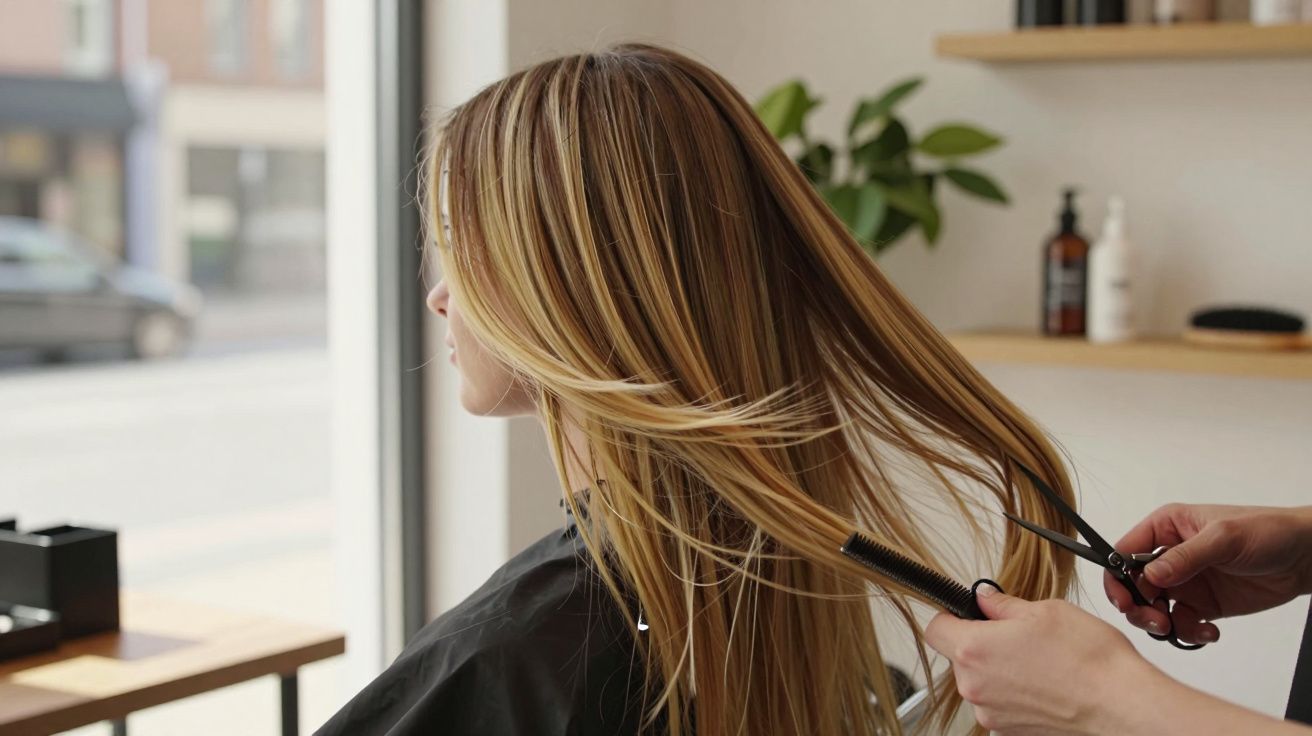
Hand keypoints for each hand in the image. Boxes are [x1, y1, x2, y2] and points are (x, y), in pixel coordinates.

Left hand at [926, 586, 1152, 734]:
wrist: (1121, 705)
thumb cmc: (1089, 660)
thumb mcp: (1045, 611)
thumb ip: (1003, 605)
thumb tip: (986, 599)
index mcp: (975, 649)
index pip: (935, 629)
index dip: (950, 616)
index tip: (967, 613)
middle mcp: (975, 686)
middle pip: (959, 658)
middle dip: (981, 644)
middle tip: (1017, 636)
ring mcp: (991, 714)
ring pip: (981, 683)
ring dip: (999, 671)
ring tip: (1038, 662)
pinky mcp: (1010, 731)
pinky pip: (1000, 705)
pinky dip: (1015, 695)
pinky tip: (1044, 684)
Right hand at [1106, 504, 1311, 644]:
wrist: (1306, 557)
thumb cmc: (1267, 531)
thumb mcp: (1224, 537)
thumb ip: (1185, 556)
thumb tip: (1150, 574)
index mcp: (1165, 528)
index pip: (1124, 552)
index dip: (1118, 577)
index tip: (1125, 600)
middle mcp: (1169, 555)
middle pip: (1133, 586)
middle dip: (1139, 608)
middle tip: (1156, 622)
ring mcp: (1185, 581)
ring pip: (1153, 608)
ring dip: (1161, 624)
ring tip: (1180, 629)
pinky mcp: (1203, 604)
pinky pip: (1181, 623)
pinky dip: (1188, 633)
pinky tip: (1208, 632)